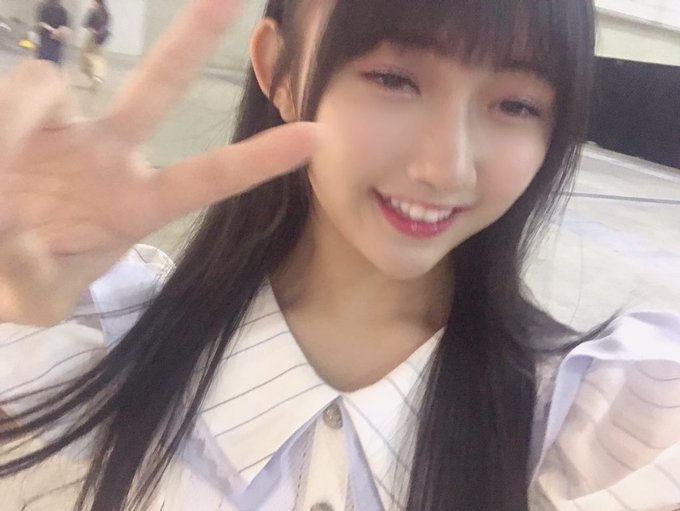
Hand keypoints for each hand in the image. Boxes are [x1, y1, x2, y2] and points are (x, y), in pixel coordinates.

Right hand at [0, 0, 320, 325]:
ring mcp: (62, 130)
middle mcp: (108, 155)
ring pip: (43, 86)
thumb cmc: (18, 277)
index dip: (258, 159)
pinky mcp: (14, 116)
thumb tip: (15, 224)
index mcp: (137, 204)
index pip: (208, 178)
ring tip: (2, 197)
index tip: (313, 136)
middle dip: (192, 40)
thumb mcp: (37, 294)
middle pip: (158, 88)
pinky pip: (10, 98)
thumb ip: (33, 274)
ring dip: (11, 122)